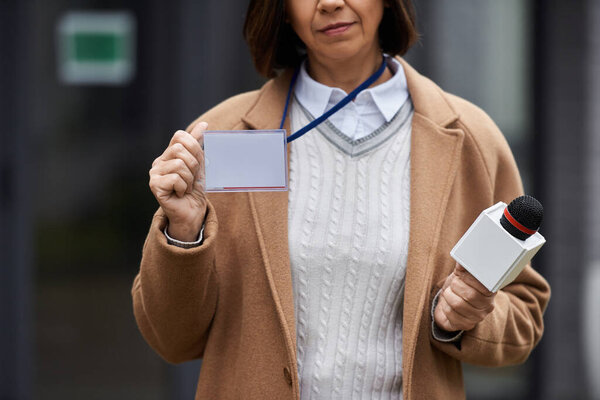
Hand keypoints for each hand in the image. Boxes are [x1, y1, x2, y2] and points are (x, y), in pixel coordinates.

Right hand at [149, 122, 207, 240]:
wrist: (192, 212)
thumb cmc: (195, 189)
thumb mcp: (200, 164)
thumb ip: (198, 144)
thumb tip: (204, 124)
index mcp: (168, 154)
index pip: (180, 136)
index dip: (194, 147)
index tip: (197, 163)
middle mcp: (158, 162)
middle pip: (179, 150)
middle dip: (193, 165)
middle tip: (191, 179)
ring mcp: (154, 174)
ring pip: (179, 164)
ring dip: (189, 179)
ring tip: (185, 187)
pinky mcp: (154, 186)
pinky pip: (175, 178)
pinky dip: (183, 187)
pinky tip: (179, 193)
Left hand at [434, 264, 495, 331]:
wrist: (449, 303)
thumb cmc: (459, 287)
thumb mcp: (462, 274)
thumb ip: (464, 266)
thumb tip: (463, 258)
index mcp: (490, 291)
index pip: (485, 286)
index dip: (470, 279)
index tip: (461, 274)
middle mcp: (487, 306)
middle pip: (470, 295)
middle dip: (456, 286)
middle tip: (454, 284)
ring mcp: (477, 317)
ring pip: (458, 304)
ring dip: (448, 295)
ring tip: (450, 293)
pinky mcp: (465, 325)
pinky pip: (450, 314)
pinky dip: (444, 307)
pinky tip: (447, 304)